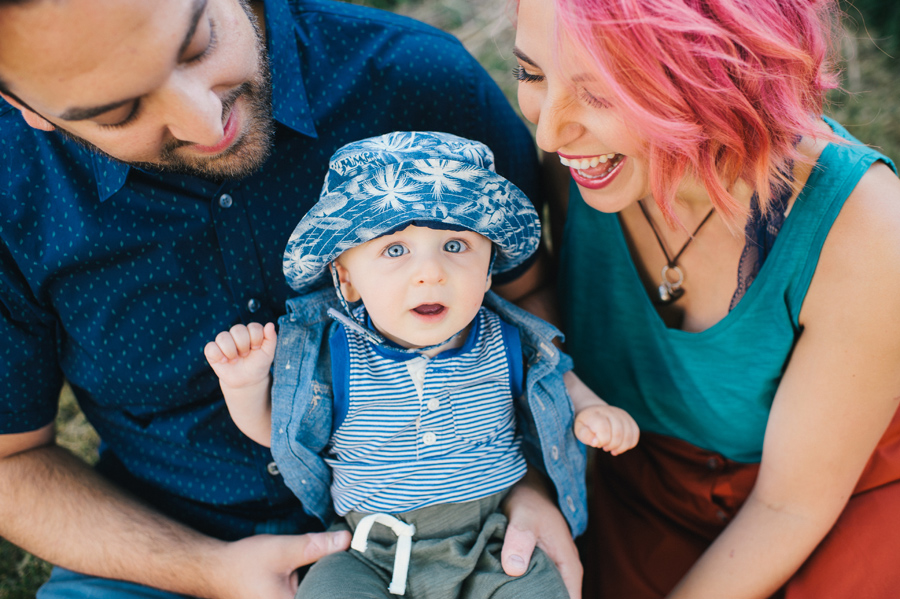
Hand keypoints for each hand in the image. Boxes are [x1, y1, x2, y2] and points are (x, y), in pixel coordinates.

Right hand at [204, 323, 276, 389]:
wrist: (247, 380)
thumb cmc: (258, 364)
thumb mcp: (268, 353)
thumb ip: (271, 338)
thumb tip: (270, 324)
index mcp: (251, 331)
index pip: (253, 327)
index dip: (256, 338)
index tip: (256, 349)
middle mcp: (236, 334)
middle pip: (237, 329)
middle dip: (244, 345)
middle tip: (245, 355)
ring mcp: (224, 341)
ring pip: (222, 337)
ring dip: (231, 351)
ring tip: (235, 360)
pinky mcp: (212, 351)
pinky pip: (210, 347)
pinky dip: (218, 355)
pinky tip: (224, 361)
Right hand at [211, 531, 350, 598]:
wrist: (212, 569)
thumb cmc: (243, 563)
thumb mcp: (284, 551)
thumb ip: (316, 547)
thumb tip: (347, 540)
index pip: (328, 595)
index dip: (339, 583)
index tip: (347, 568)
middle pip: (321, 593)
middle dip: (330, 579)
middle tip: (333, 562)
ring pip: (311, 593)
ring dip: (317, 581)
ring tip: (318, 564)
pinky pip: (301, 593)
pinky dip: (307, 583)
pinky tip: (305, 571)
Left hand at [501, 470, 581, 598]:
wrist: (526, 486)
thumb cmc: (530, 500)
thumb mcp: (524, 517)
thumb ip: (520, 541)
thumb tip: (513, 569)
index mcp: (568, 565)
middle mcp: (563, 571)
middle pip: (555, 598)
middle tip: (508, 597)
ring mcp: (551, 568)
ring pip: (542, 592)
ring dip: (525, 594)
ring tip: (504, 593)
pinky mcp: (538, 565)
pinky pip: (532, 584)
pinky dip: (520, 587)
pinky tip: (503, 587)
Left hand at [574, 404, 638, 454]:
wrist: (594, 412)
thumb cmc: (586, 425)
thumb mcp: (579, 430)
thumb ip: (585, 436)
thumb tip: (596, 442)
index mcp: (597, 414)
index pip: (604, 429)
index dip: (602, 441)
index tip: (597, 444)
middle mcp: (611, 411)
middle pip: (618, 433)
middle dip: (612, 445)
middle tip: (605, 448)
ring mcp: (622, 414)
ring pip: (629, 434)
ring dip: (621, 447)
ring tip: (613, 449)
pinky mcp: (629, 419)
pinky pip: (635, 433)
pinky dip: (629, 444)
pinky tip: (621, 446)